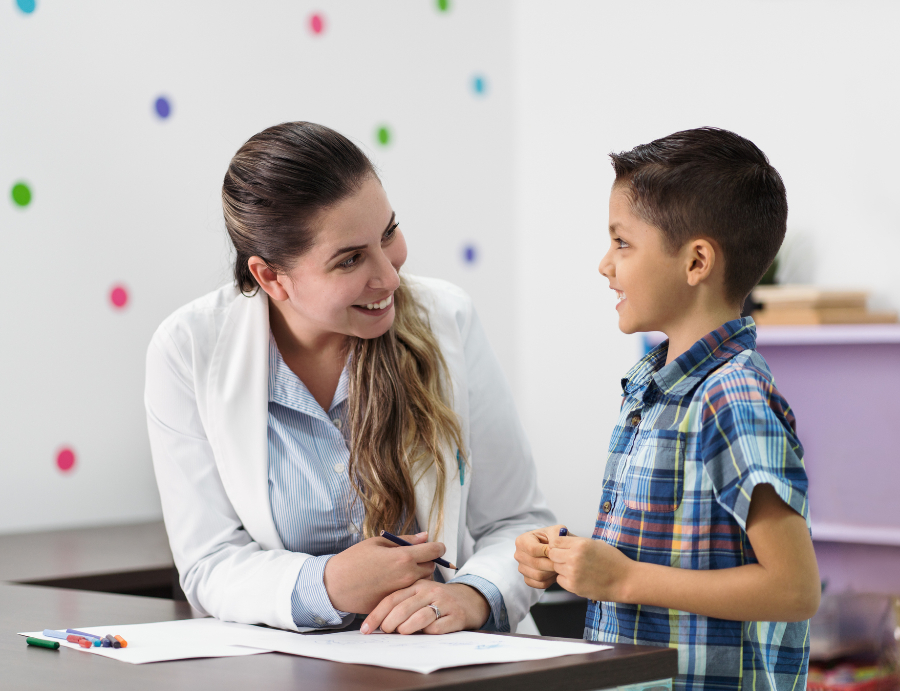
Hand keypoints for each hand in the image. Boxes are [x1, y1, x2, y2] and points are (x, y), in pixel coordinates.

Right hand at [323, 532, 444, 613]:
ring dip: (419, 575)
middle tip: (415, 558)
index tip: (436, 547)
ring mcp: (403, 592)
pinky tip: (394, 583)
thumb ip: (405, 540)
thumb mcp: (378, 543)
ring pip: (423, 582)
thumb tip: (426, 536)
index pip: (434, 551)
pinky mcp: (396, 603)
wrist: (335, 585)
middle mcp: (407, 576)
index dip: (438, 547)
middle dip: (427, 561)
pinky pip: (410, 594)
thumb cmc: (354, 560)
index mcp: (404, 557)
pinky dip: (408, 588)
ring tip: (402, 571)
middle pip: (431, 567)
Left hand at [360, 580, 490, 634]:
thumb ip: (402, 602)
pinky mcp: (456, 615)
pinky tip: (423, 635)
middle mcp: (430, 591)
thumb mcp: (420, 594)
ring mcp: (444, 602)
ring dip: (406, 628)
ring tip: (400, 633)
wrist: (470, 600)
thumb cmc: (438, 600)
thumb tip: (378, 623)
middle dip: (389, 623)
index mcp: (417, 585)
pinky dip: (427, 633)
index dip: (376, 614)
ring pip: (420, 617)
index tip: (365, 628)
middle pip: (404, 607)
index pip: (392, 598)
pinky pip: (438, 627)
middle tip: (384, 632)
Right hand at [514, 524, 569, 588]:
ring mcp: (522, 568)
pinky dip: (550, 580)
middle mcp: (518, 555)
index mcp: (522, 540)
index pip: (532, 549)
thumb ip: (555, 535)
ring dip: (552, 572)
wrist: (557, 549)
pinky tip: (554, 573)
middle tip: (562, 561)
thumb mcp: (556, 531)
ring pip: (538, 575)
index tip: (557, 551)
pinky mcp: (527, 579)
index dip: (547, 552)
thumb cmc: (555, 538)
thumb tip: (551, 548)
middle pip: (535, 563)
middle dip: (551, 563)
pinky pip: (539, 584)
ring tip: (559, 566)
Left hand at [547, 535, 632, 601]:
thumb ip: (578, 542)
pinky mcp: (573, 586)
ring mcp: (572, 573)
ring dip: (562, 568)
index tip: (562, 548)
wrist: (625, 581)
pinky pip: (560, 580)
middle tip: (567, 559)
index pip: (555, 541)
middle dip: (557, 556)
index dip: (558, 545)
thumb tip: (562, 540)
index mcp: (580, 544)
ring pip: (555, 567)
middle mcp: (574, 557)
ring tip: (576, 569)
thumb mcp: (596, 544)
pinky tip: (578, 577)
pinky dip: (565, 579)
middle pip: (552, 554)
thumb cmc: (614, 561)